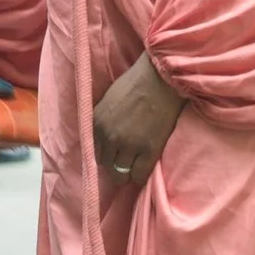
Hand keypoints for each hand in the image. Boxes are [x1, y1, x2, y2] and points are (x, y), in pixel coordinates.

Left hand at [92, 50, 182, 185]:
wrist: (161, 79)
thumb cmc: (137, 82)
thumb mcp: (109, 99)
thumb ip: (104, 119)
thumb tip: (104, 135)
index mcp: (97, 122)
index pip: (93, 150)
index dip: (105, 152)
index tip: (113, 153)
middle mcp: (109, 137)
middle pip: (105, 164)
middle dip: (114, 164)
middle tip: (124, 160)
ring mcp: (128, 146)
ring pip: (120, 175)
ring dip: (126, 172)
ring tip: (134, 167)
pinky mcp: (148, 151)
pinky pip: (139, 176)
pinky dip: (140, 176)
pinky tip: (143, 170)